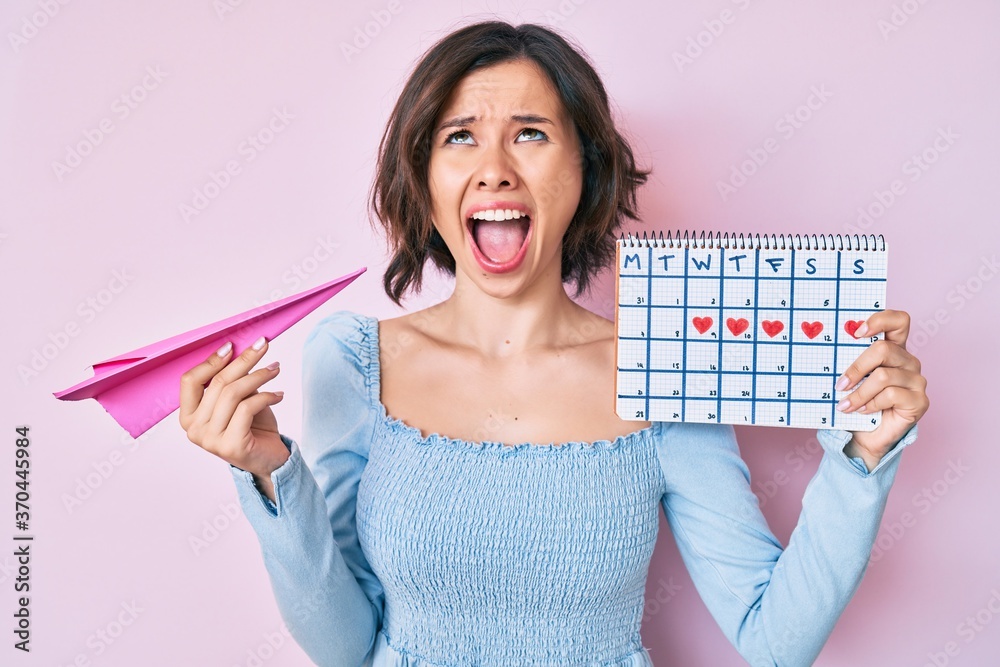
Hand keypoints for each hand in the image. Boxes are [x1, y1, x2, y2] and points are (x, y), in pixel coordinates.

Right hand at [179, 336, 289, 500]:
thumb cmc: (253, 427)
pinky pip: (247, 408)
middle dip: (243, 360)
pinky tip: (279, 394)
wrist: (270, 460)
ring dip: (258, 375)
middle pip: (216, 383)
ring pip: (232, 393)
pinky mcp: (231, 445)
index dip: (211, 361)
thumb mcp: (239, 401)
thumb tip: (240, 350)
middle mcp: (194, 429)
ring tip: (275, 369)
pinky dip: (266, 395)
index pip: (190, 381)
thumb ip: (232, 382)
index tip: (232, 345)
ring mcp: (210, 440)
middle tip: (262, 346)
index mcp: (188, 417)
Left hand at [836, 310, 928, 469]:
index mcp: (893, 349)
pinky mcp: (919, 401)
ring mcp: (916, 380)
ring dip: (859, 393)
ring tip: (844, 405)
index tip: (856, 332)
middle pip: (884, 349)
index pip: (898, 321)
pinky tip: (862, 411)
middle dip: (856, 367)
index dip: (880, 320)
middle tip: (839, 384)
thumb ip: (847, 362)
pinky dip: (871, 404)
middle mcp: (908, 361)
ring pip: (884, 376)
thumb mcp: (850, 379)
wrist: (864, 437)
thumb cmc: (856, 402)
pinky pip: (891, 395)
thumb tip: (825, 349)